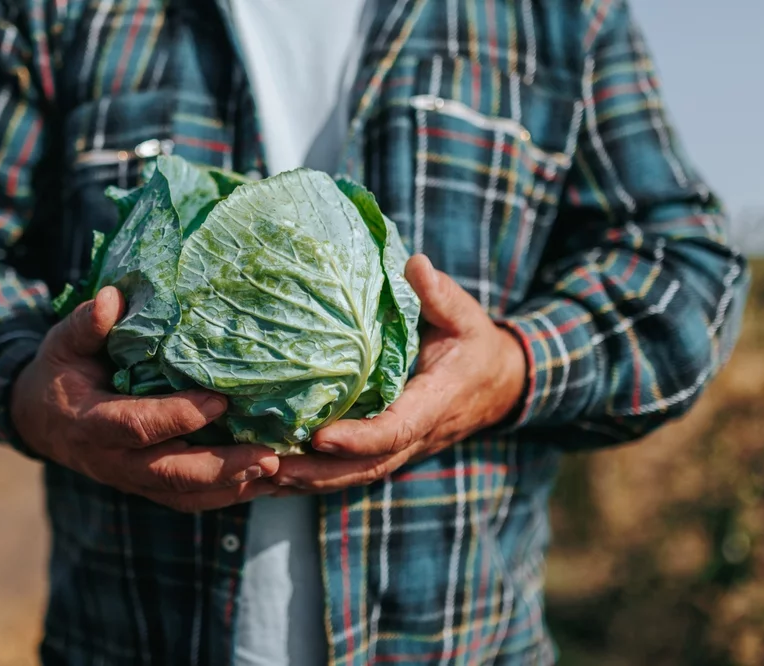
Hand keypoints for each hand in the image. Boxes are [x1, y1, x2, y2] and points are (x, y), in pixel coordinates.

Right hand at [11, 286, 279, 511]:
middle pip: (170, 474)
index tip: (220, 401)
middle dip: (221, 468)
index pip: (137, 426)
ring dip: (232, 487)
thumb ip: (87, 325)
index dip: (178, 417)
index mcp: (91, 423)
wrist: (40, 420)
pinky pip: (189, 500)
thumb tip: (113, 297)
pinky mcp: (148, 487)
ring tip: (275, 471)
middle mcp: (113, 461)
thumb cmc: (61, 372)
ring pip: (185, 495)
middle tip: (267, 456)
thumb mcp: (63, 344)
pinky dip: (228, 496)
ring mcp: (132, 480)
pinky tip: (263, 483)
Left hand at [272, 254, 526, 493]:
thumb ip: (440, 295)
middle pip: (367, 467)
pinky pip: (352, 472)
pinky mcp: (389, 451)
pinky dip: (316, 478)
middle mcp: (418, 434)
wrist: (500, 384)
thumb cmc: (475, 344)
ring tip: (264, 476)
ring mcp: (403, 448)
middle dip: (319, 471)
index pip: (396, 429)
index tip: (319, 436)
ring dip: (310, 481)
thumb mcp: (464, 315)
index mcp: (436, 402)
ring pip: (356, 477)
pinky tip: (277, 478)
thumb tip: (415, 264)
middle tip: (271, 466)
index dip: (359, 438)